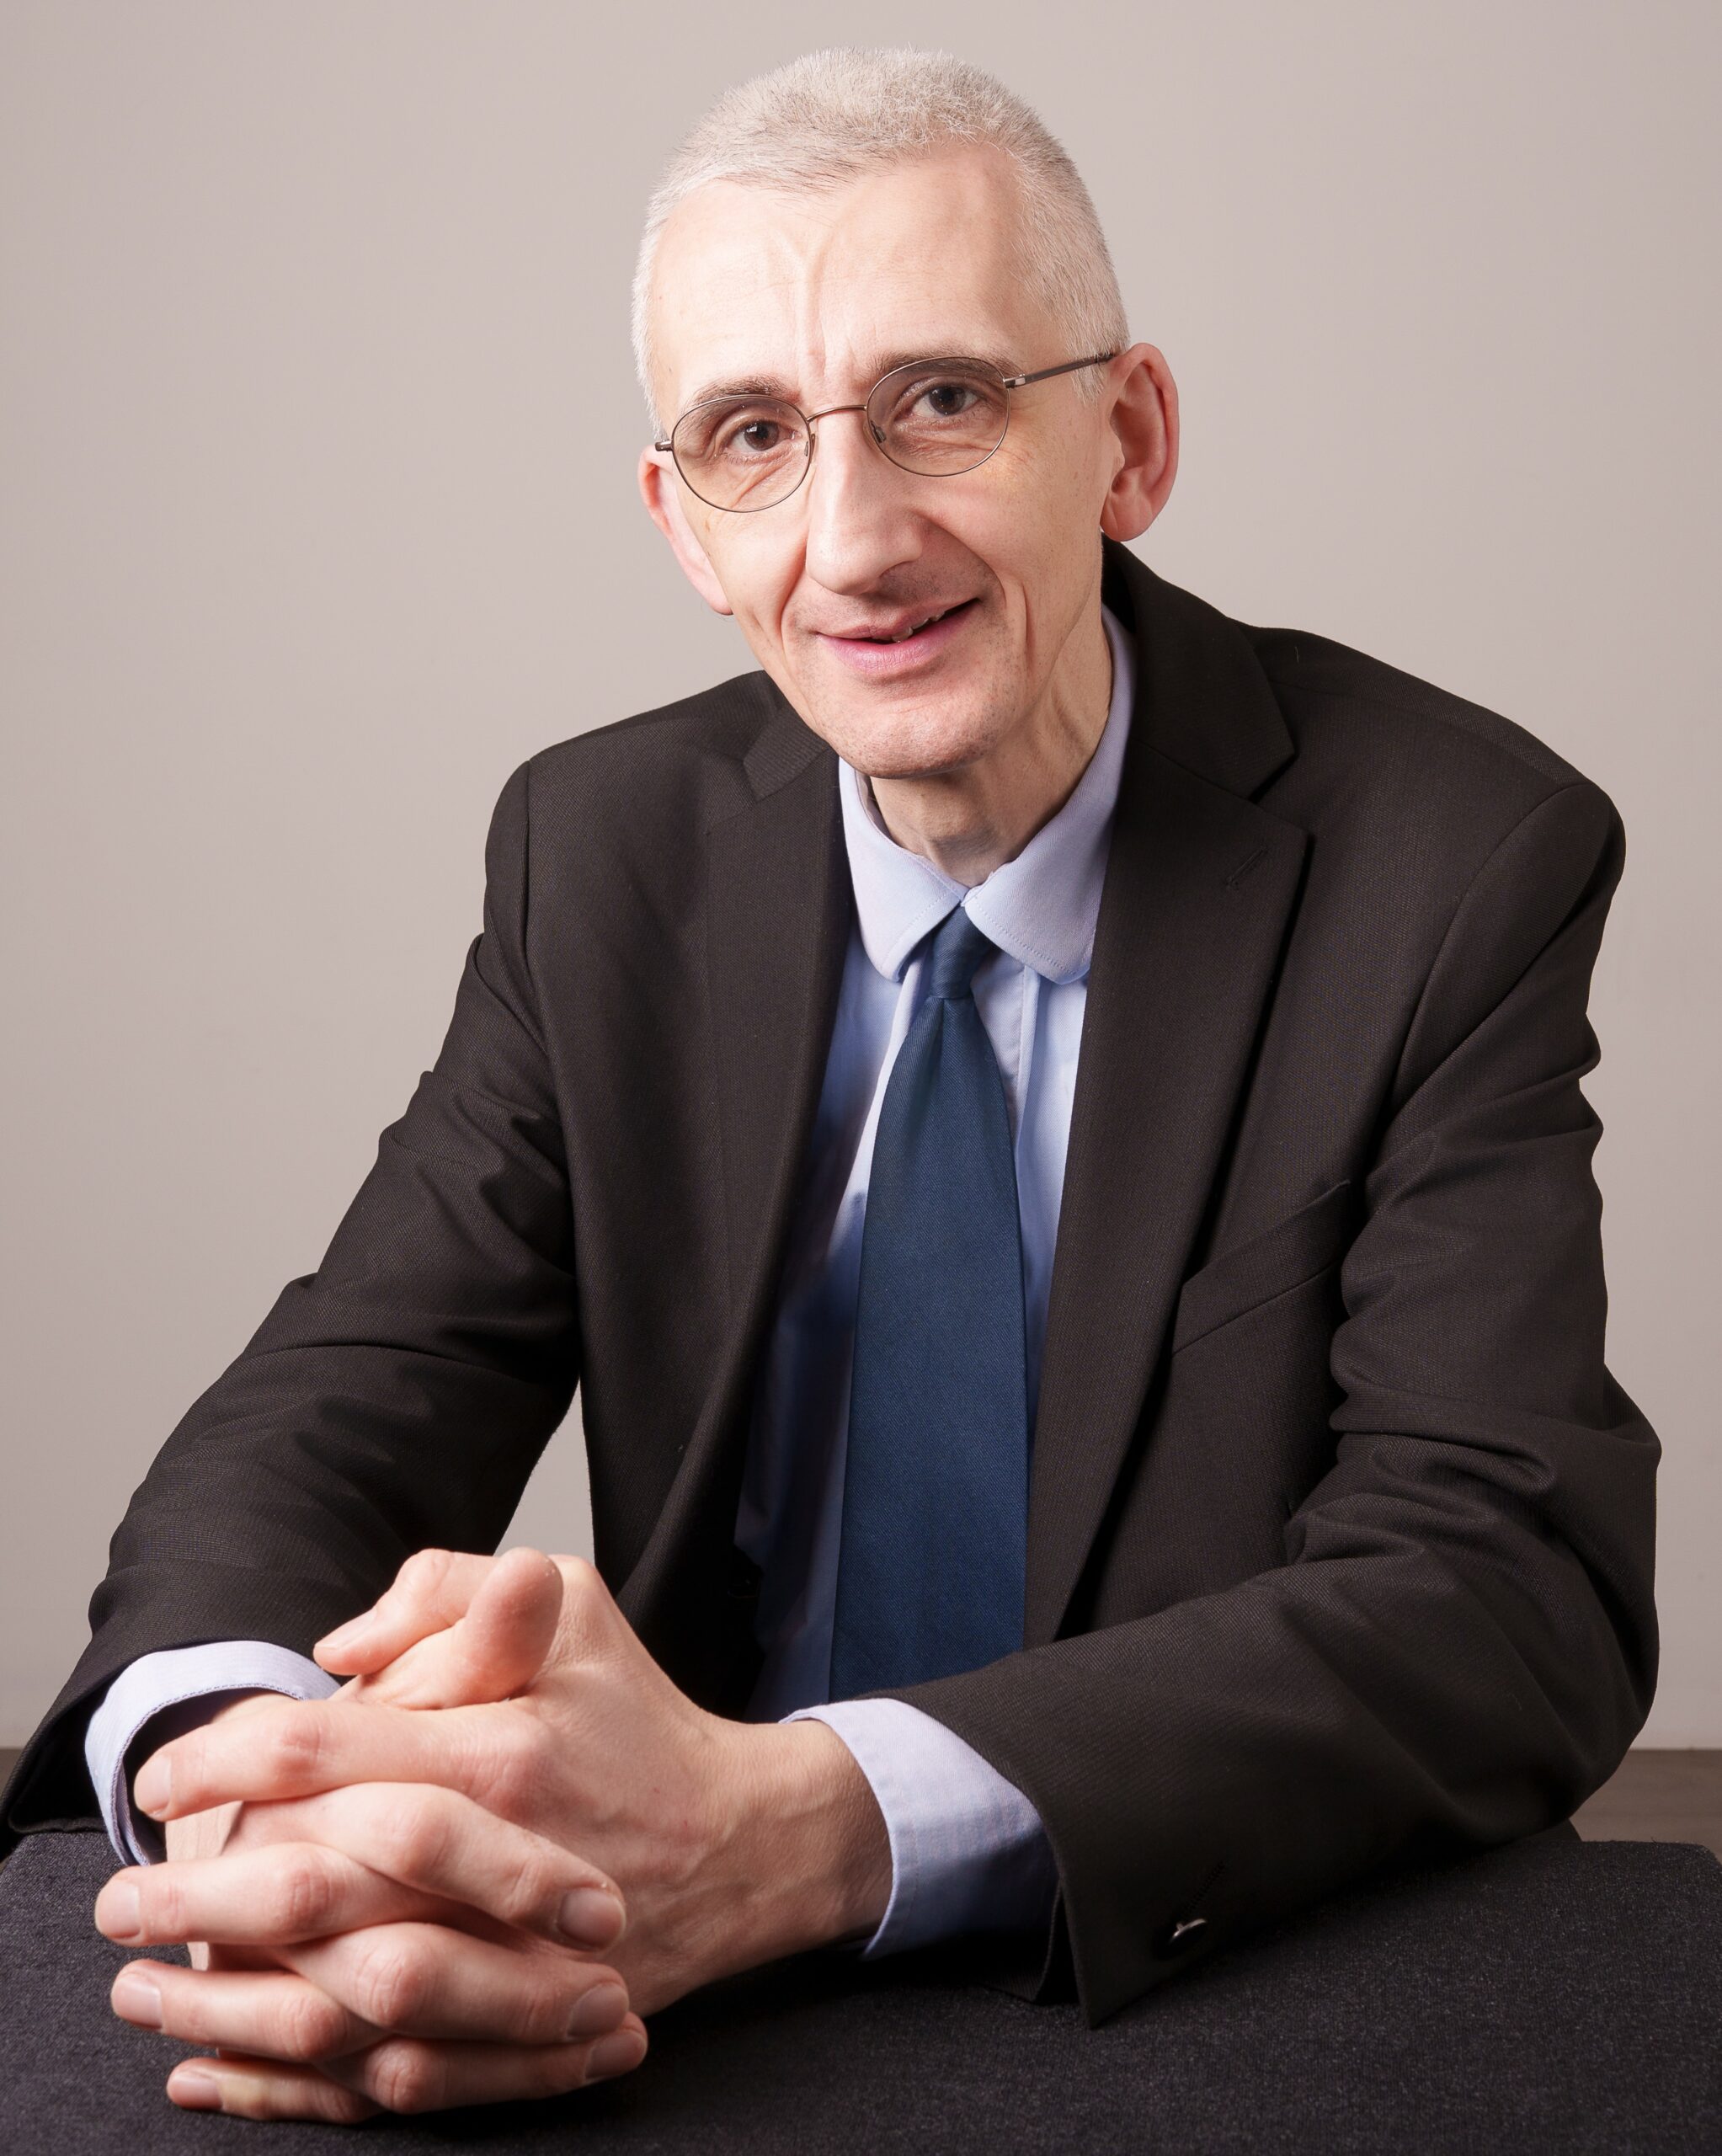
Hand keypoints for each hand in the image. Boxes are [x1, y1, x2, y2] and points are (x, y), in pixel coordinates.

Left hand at [110, 1548, 889, 2116]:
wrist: (741, 1843)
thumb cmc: (640, 1712)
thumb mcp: (574, 1606)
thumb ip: (450, 1595)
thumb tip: (337, 1649)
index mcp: (504, 1748)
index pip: (329, 1750)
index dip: (228, 1757)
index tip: (165, 1776)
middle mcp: (502, 1859)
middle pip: (314, 1888)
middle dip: (198, 1894)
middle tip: (123, 1901)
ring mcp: (513, 1956)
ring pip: (337, 2000)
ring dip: (227, 2002)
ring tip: (150, 1988)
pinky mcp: (521, 2031)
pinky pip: (388, 2076)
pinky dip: (297, 2084)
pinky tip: (226, 2069)